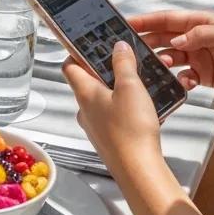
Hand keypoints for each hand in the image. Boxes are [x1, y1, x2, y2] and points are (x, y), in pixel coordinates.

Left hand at [63, 41, 163, 175]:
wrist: (139, 171)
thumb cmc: (131, 129)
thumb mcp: (130, 87)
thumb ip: (123, 63)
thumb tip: (118, 47)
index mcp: (84, 92)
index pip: (69, 65)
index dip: (77, 52)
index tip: (90, 43)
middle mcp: (85, 110)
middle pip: (87, 82)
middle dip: (104, 71)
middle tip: (122, 62)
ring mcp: (96, 127)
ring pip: (102, 100)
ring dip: (117, 91)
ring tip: (138, 85)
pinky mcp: (109, 140)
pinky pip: (114, 118)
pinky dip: (126, 109)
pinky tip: (144, 110)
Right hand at [129, 10, 213, 101]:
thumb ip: (203, 35)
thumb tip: (176, 42)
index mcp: (201, 22)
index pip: (168, 19)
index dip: (146, 21)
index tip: (126, 24)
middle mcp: (197, 38)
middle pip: (164, 38)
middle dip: (147, 43)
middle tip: (130, 51)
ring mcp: (200, 57)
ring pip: (171, 58)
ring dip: (162, 63)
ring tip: (156, 68)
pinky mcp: (206, 76)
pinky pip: (184, 77)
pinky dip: (178, 80)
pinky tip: (180, 84)